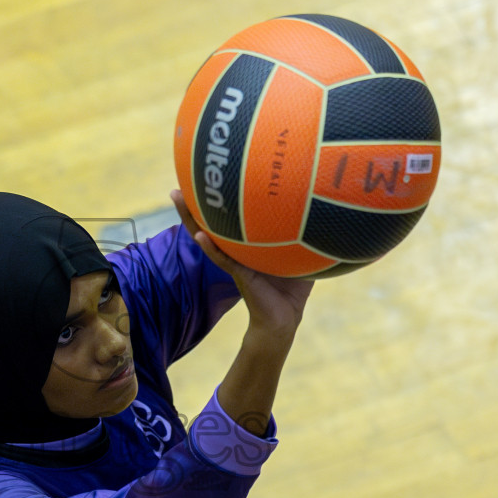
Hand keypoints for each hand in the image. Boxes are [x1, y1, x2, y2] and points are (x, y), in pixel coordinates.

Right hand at [170, 189, 312, 338]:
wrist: (284, 318)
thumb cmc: (292, 289)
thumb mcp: (300, 254)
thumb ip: (304, 234)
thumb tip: (320, 210)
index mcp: (246, 245)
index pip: (227, 220)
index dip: (216, 202)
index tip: (205, 179)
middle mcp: (235, 251)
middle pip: (209, 224)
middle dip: (193, 205)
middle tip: (177, 184)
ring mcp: (233, 262)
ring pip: (206, 237)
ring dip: (190, 219)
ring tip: (177, 198)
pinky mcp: (239, 275)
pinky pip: (222, 260)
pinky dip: (210, 248)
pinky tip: (199, 236)